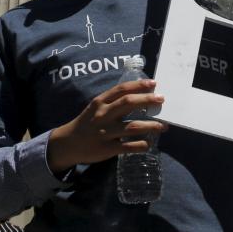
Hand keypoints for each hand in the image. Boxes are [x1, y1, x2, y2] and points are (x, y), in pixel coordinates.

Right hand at [47, 79, 166, 173]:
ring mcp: (106, 132)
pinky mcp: (108, 148)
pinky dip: (141, 145)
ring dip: (151, 125)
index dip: (139, 85)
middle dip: (147, 100)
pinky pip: (129, 146)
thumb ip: (112, 103)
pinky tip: (149, 143)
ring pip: (133, 126)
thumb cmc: (87, 123)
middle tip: (162, 99)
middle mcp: (103, 115)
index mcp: (100, 102)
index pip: (121, 89)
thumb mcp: (95, 108)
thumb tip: (138, 97)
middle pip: (128, 103)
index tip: (153, 84)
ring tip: (163, 126)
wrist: (69, 143)